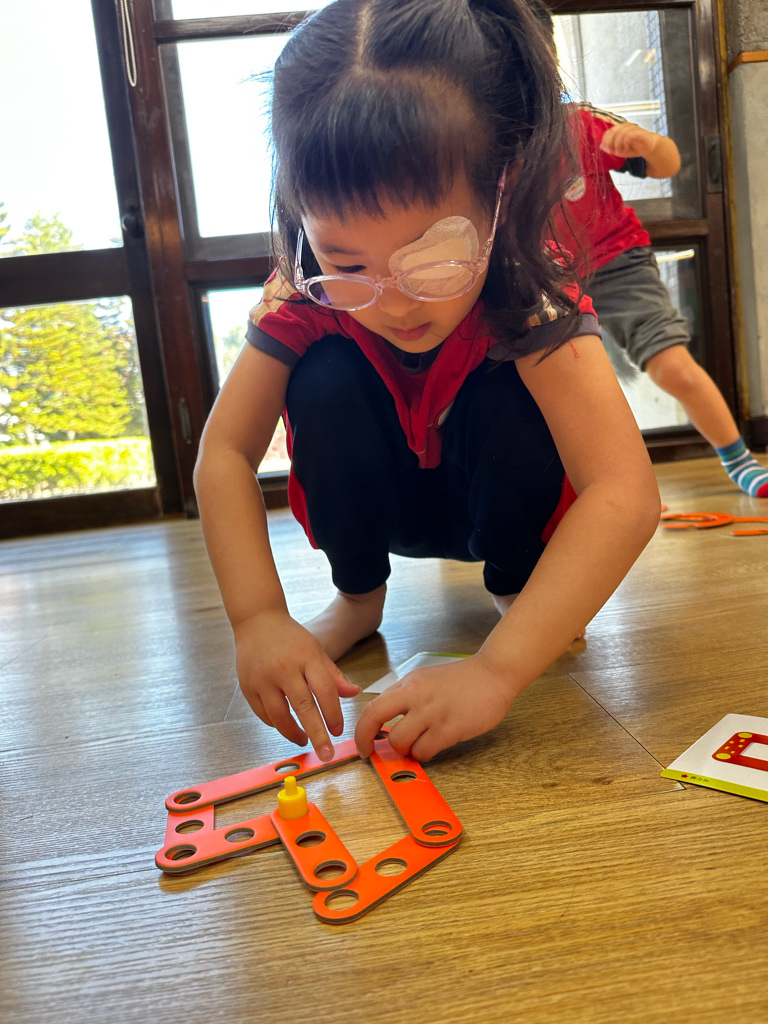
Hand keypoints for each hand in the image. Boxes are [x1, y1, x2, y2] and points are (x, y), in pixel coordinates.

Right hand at [234, 611, 360, 759]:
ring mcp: (263, 678)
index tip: (338, 731)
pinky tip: (286, 725)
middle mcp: (284, 668)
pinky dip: (276, 724)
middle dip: (317, 734)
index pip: (324, 690)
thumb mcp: (316, 650)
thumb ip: (334, 675)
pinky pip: (263, 714)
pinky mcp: (248, 686)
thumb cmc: (290, 638)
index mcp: (306, 657)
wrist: (257, 622)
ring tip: (304, 740)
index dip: (333, 714)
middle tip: (326, 754)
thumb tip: (354, 693)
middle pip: (303, 707)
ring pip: (279, 715)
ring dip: (293, 733)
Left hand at [355, 654, 515, 761]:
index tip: (363, 744)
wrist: (493, 674)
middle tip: (374, 753)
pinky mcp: (449, 729)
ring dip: (405, 750)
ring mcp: (432, 713)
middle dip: (368, 740)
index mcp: (408, 684)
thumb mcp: (426, 679)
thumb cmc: (462, 680)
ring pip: (400, 742)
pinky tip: (433, 746)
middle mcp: (416, 696)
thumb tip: (386, 721)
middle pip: (375, 719)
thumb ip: (406, 697)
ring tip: (418, 744)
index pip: (373, 707)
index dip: (361, 730)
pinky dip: (424, 754)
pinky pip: (424, 751)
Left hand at [600, 122, 658, 160]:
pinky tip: (626, 148)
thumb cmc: (634, 147)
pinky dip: (625, 143)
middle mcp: (625, 127)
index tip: (608, 150)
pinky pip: (628, 135)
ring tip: (621, 151)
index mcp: (619, 130)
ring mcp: (632, 128)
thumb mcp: (620, 150)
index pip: (608, 133)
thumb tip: (601, 146)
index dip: (605, 141)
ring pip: (620, 134)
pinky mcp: (638, 132)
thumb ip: (610, 148)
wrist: (648, 147)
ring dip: (618, 145)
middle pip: (612, 132)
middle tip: (613, 151)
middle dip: (611, 144)